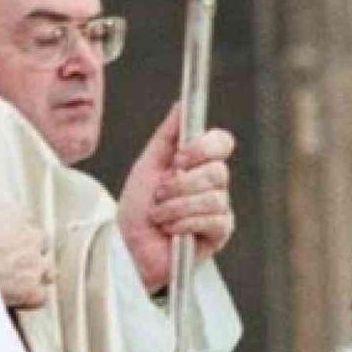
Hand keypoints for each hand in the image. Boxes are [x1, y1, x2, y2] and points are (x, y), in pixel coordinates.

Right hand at [0, 189, 52, 308]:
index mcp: (17, 216)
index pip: (26, 219)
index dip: (14, 229)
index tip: (4, 237)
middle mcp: (31, 238)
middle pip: (41, 243)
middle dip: (29, 250)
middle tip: (11, 259)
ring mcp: (34, 266)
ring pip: (47, 269)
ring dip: (37, 273)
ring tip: (21, 280)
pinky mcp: (31, 291)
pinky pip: (42, 296)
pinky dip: (33, 297)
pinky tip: (22, 298)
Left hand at [117, 104, 235, 290]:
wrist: (130, 246)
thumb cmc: (138, 206)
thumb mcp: (147, 165)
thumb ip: (167, 135)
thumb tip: (182, 104)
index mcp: (199, 162)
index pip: (222, 142)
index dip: (204, 147)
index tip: (179, 158)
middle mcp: (214, 183)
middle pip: (218, 171)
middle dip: (181, 184)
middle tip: (159, 195)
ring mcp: (220, 208)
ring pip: (213, 197)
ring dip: (176, 207)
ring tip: (158, 216)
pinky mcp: (220, 233)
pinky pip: (212, 220)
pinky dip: (184, 223)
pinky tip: (170, 230)